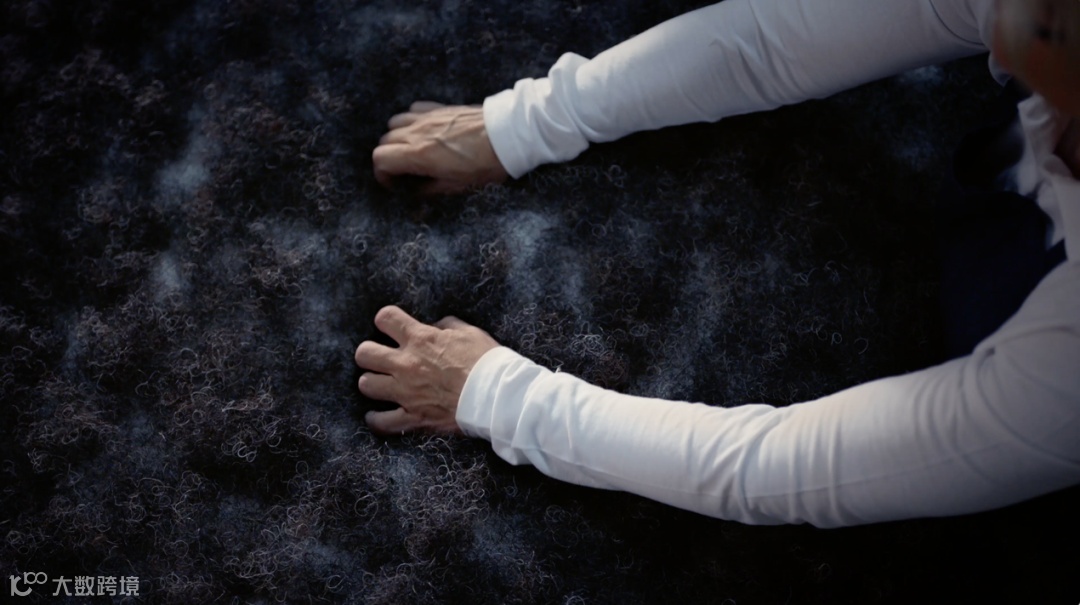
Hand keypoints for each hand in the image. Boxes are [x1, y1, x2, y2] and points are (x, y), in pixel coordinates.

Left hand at [354, 305, 498, 434]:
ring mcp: (406, 393)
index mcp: (420, 339)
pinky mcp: (413, 418)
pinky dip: (377, 419)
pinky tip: (378, 415)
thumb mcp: (469, 332)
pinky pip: (381, 422)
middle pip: (364, 353)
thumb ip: (446, 326)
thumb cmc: (487, 362)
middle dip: (370, 353)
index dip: (386, 320)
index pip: (385, 318)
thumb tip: (434, 327)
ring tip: (381, 384)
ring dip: (372, 383)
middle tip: (382, 357)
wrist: (498, 396)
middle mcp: (406, 364)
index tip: (391, 326)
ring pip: (366, 385)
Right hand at [373, 101, 508, 195]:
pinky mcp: (439, 108)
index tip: (393, 184)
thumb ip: (431, 189)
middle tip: (403, 172)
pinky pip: (413, 110)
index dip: (381, 174)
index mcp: (420, 154)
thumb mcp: (459, 186)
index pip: (381, 158)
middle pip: (385, 141)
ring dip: (397, 138)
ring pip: (395, 122)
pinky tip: (423, 131)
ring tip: (410, 151)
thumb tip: (416, 192)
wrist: (508, 135)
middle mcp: (418, 132)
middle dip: (389, 158)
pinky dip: (411, 121)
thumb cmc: (486, 164)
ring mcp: (428, 117)